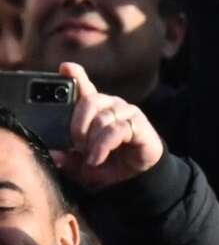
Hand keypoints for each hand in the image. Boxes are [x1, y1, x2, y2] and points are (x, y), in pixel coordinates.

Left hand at [52, 62, 162, 190]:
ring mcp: (126, 113)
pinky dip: (103, 146)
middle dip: (78, 125)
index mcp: (95, 108)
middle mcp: (111, 105)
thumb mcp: (81, 163)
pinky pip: (117, 129)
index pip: (84, 86)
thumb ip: (67, 157)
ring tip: (89, 157)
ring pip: (103, 117)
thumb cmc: (108, 164)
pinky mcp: (139, 125)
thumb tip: (54, 155)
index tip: (65, 68)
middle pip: (90, 101)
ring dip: (92, 140)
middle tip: (75, 145)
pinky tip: (98, 157)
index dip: (76, 75)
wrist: (136, 177)